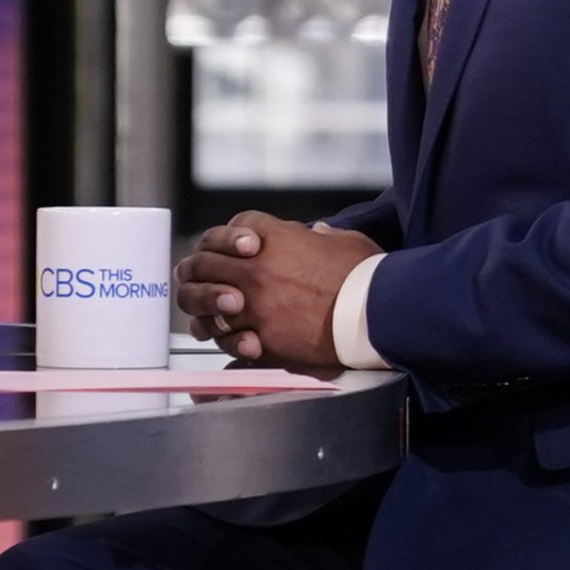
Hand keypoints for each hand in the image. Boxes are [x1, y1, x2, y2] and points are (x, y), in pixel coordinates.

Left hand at [175, 212, 379, 369]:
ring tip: (211, 315)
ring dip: (203, 308)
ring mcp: (252, 304)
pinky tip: (234, 339)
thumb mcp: (343, 241)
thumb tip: (316, 235)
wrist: (371, 314)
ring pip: (203, 304)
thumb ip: (322, 237)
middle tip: (198, 279)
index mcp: (271, 237)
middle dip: (197, 270)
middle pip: (202, 262)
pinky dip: (225, 340)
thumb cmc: (363, 276)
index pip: (230, 229)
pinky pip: (225, 339)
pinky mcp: (259, 337)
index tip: (233, 250)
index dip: (226, 239)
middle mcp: (253, 267)